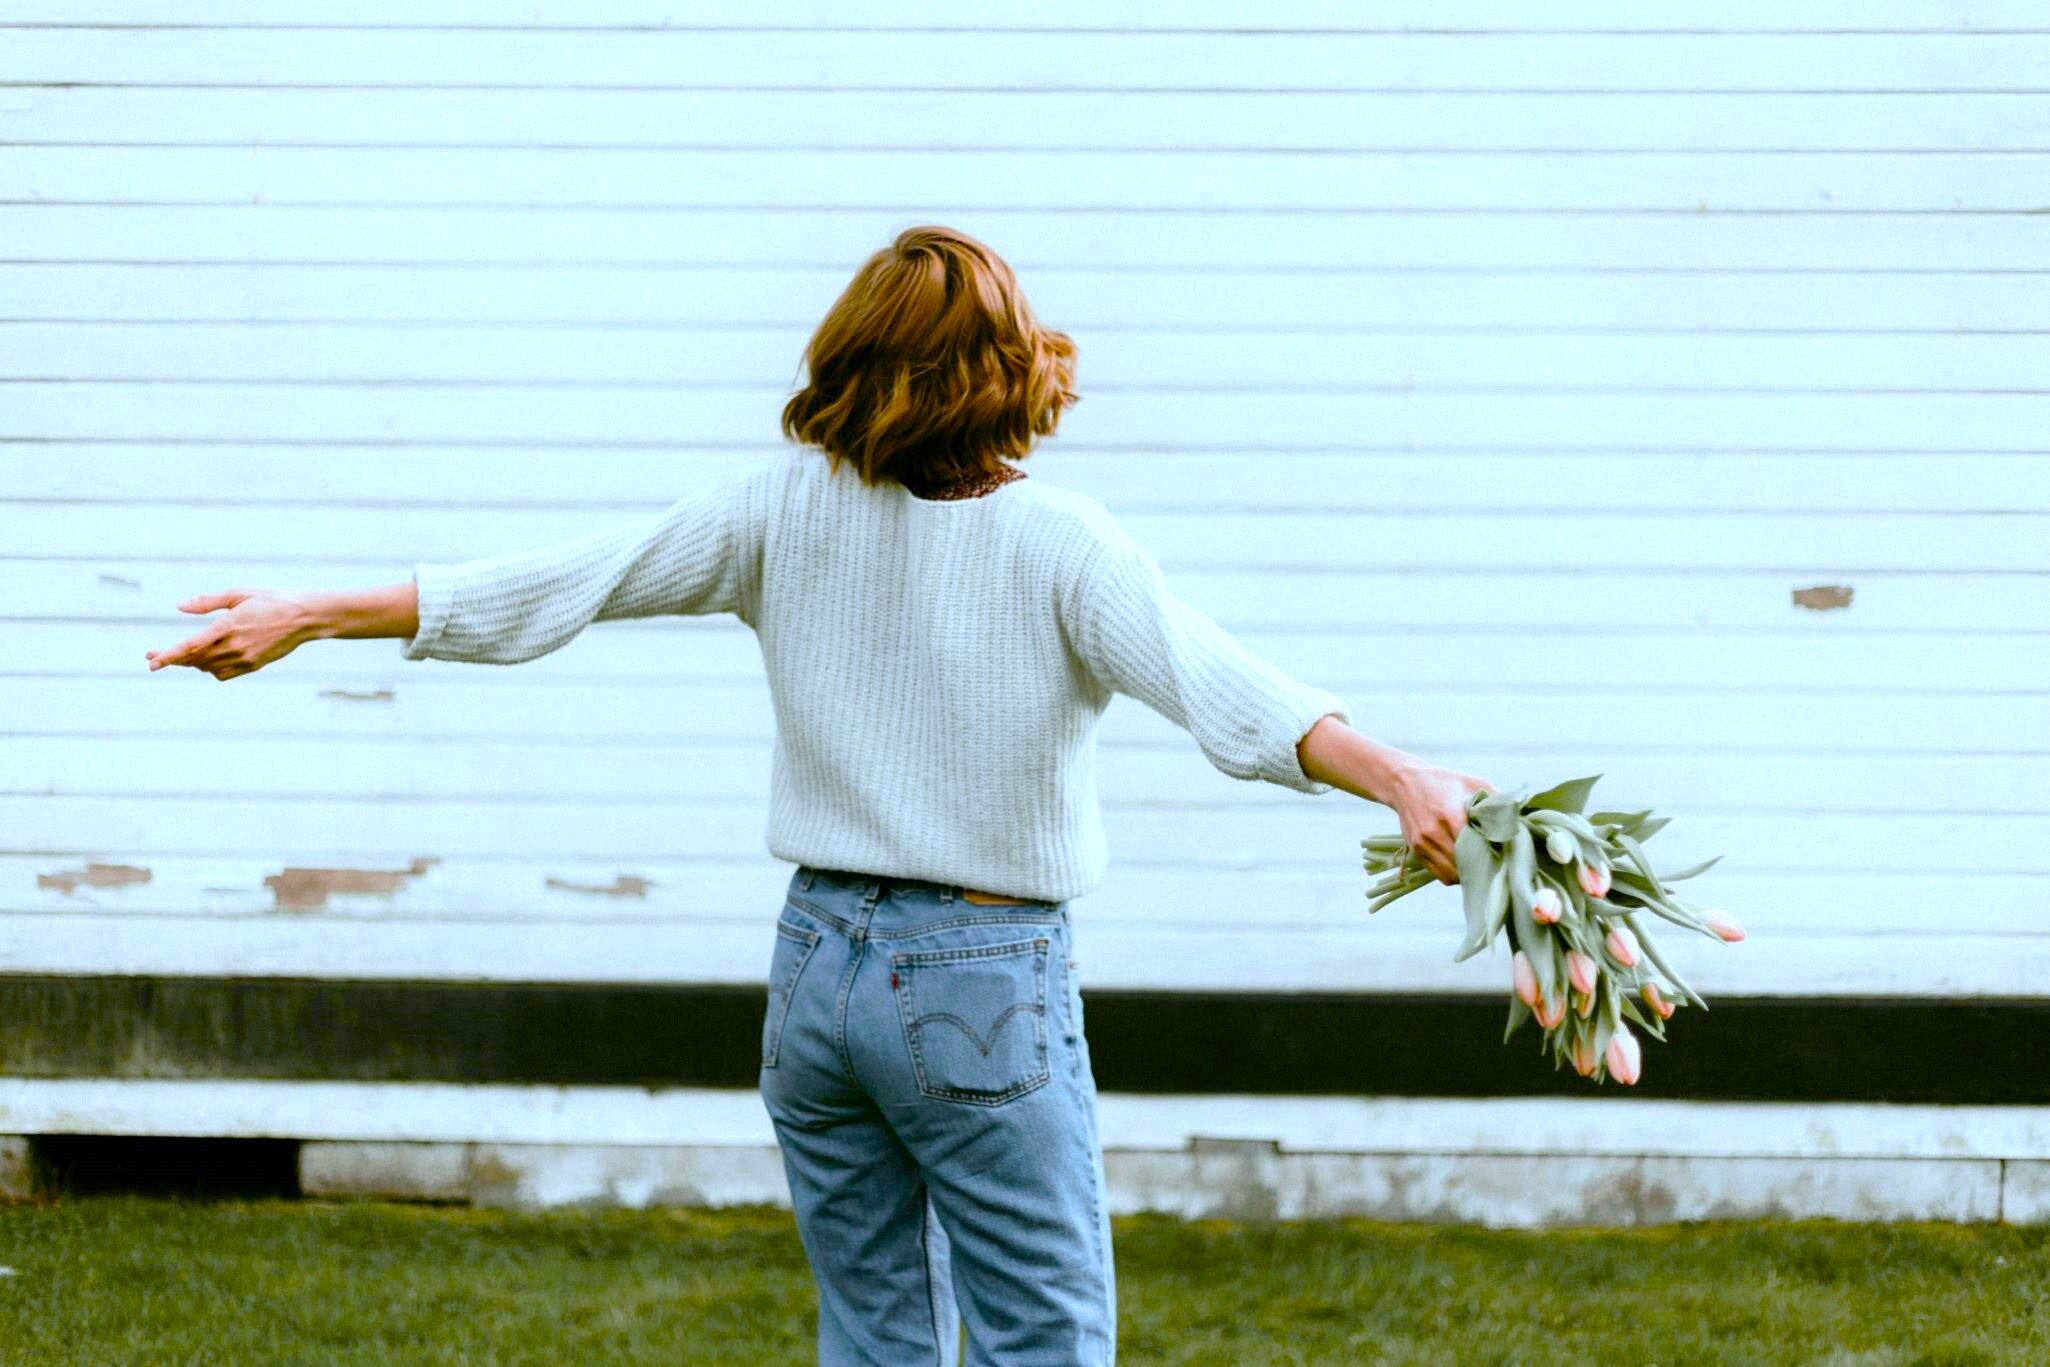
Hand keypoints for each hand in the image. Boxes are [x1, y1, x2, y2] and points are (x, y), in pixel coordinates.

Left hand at [146, 587, 312, 680]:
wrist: (304, 618)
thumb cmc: (271, 601)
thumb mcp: (238, 594)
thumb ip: (207, 602)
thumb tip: (179, 607)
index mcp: (229, 626)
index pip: (191, 646)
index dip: (168, 656)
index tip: (151, 662)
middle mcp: (235, 646)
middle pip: (194, 659)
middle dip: (172, 659)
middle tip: (153, 656)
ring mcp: (245, 658)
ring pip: (207, 668)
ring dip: (191, 663)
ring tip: (182, 655)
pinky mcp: (253, 666)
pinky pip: (223, 674)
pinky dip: (210, 669)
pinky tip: (207, 660)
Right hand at [1387, 762, 1495, 885]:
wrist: (1403, 782)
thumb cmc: (1444, 781)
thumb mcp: (1473, 783)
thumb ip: (1496, 800)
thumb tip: (1521, 818)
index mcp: (1450, 814)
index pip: (1475, 847)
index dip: (1491, 855)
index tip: (1503, 855)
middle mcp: (1433, 832)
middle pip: (1464, 865)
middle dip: (1481, 868)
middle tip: (1495, 864)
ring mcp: (1422, 844)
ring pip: (1451, 875)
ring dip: (1467, 875)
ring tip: (1479, 867)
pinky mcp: (1416, 851)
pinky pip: (1439, 874)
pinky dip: (1453, 875)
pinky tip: (1463, 865)